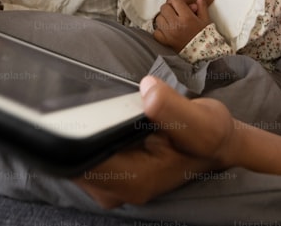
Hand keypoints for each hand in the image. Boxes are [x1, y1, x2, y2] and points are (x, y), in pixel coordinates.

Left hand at [75, 76, 236, 206]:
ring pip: (73, 157)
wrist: (218, 145)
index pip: (81, 162)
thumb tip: (146, 91)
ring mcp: (112, 184)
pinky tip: (104, 117)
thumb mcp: (202, 122)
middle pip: (70, 160)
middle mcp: (118, 188)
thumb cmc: (210, 136)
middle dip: (73, 129)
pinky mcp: (111, 173)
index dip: (69, 135)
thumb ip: (172, 109)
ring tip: (100, 108)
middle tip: (86, 103)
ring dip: (79, 130)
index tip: (63, 112)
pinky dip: (88, 133)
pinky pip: (84, 153)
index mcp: (134, 180)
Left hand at [152, 0, 209, 51]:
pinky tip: (166, 29)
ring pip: (159, 18)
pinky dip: (160, 30)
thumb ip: (202, 6)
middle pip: (164, 8)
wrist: (203, 54)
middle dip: (169, 6)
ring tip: (171, 19)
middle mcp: (176, 24)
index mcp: (187, 18)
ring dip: (163, 17)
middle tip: (174, 9)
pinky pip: (156, 32)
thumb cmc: (205, 36)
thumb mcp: (206, 20)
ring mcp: (169, 34)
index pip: (175, 1)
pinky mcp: (165, 42)